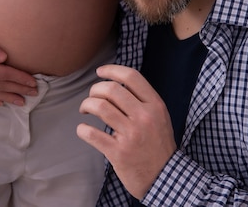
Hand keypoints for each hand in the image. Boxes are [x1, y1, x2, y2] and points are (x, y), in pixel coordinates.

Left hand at [76, 65, 176, 199]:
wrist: (165, 177)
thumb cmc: (158, 145)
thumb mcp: (160, 117)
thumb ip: (142, 100)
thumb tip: (116, 83)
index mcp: (155, 105)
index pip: (131, 77)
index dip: (112, 70)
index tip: (100, 72)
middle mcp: (144, 117)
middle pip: (111, 89)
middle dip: (94, 89)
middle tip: (91, 97)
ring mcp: (131, 135)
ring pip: (99, 107)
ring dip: (86, 105)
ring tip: (85, 110)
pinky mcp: (119, 153)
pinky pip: (92, 134)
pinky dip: (82, 129)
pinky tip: (83, 129)